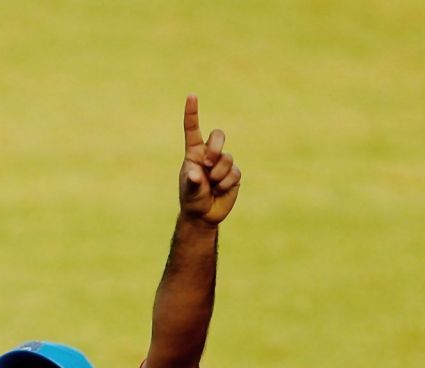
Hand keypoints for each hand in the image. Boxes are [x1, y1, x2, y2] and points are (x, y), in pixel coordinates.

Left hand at [178, 95, 240, 224]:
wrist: (204, 214)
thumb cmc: (192, 199)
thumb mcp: (189, 191)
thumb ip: (193, 182)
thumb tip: (197, 174)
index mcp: (194, 153)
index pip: (192, 129)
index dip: (192, 113)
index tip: (192, 96)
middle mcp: (209, 154)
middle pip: (218, 135)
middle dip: (216, 147)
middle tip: (208, 163)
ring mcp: (223, 163)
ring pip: (227, 158)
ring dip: (219, 173)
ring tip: (213, 185)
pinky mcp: (234, 174)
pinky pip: (235, 172)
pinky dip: (227, 183)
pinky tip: (220, 190)